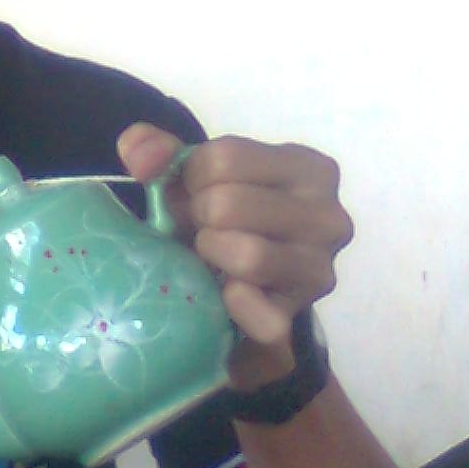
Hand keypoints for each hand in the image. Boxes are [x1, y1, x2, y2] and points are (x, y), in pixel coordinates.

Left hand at [117, 123, 353, 351]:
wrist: (236, 283)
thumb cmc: (220, 217)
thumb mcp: (192, 177)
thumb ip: (161, 151)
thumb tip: (139, 151)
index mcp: (310, 169)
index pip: (225, 157)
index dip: (193, 177)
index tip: (200, 191)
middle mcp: (329, 217)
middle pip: (228, 204)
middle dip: (200, 216)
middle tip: (204, 226)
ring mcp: (319, 270)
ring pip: (247, 255)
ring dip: (212, 253)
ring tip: (213, 253)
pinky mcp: (297, 314)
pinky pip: (262, 316)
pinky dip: (233, 304)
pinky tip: (224, 292)